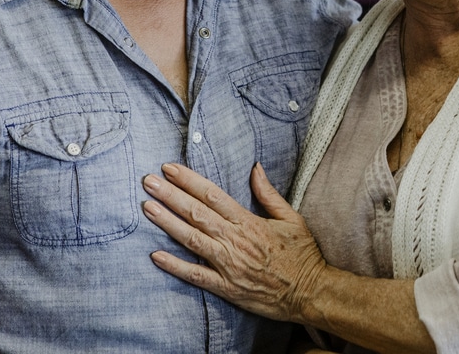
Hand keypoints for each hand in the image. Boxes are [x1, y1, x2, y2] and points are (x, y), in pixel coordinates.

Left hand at [143, 162, 326, 323]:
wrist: (311, 292)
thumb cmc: (302, 255)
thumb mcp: (291, 218)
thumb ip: (269, 194)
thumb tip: (255, 167)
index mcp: (249, 221)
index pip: (212, 194)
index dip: (188, 180)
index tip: (169, 168)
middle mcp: (235, 240)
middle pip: (196, 213)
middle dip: (170, 195)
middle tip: (148, 181)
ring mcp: (229, 265)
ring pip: (191, 239)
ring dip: (167, 223)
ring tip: (147, 207)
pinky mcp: (227, 287)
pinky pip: (196, 275)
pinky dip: (175, 266)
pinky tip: (156, 255)